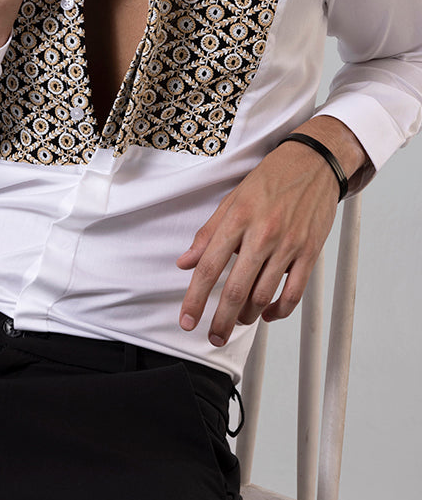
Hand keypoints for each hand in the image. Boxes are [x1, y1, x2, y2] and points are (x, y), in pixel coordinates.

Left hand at [176, 117, 363, 346]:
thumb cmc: (271, 179)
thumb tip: (185, 262)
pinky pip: (294, 293)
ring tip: (239, 320)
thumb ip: (208, 234)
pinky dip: (279, 311)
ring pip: (264, 295)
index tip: (187, 320)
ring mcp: (288, 244)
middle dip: (220, 320)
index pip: (209, 266)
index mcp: (237, 217)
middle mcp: (262, 232)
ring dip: (248, 316)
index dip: (195, 298)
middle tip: (212, 335)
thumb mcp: (232, 200)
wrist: (313, 163)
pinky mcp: (310, 252)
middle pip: (236, 289)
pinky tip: (268, 313)